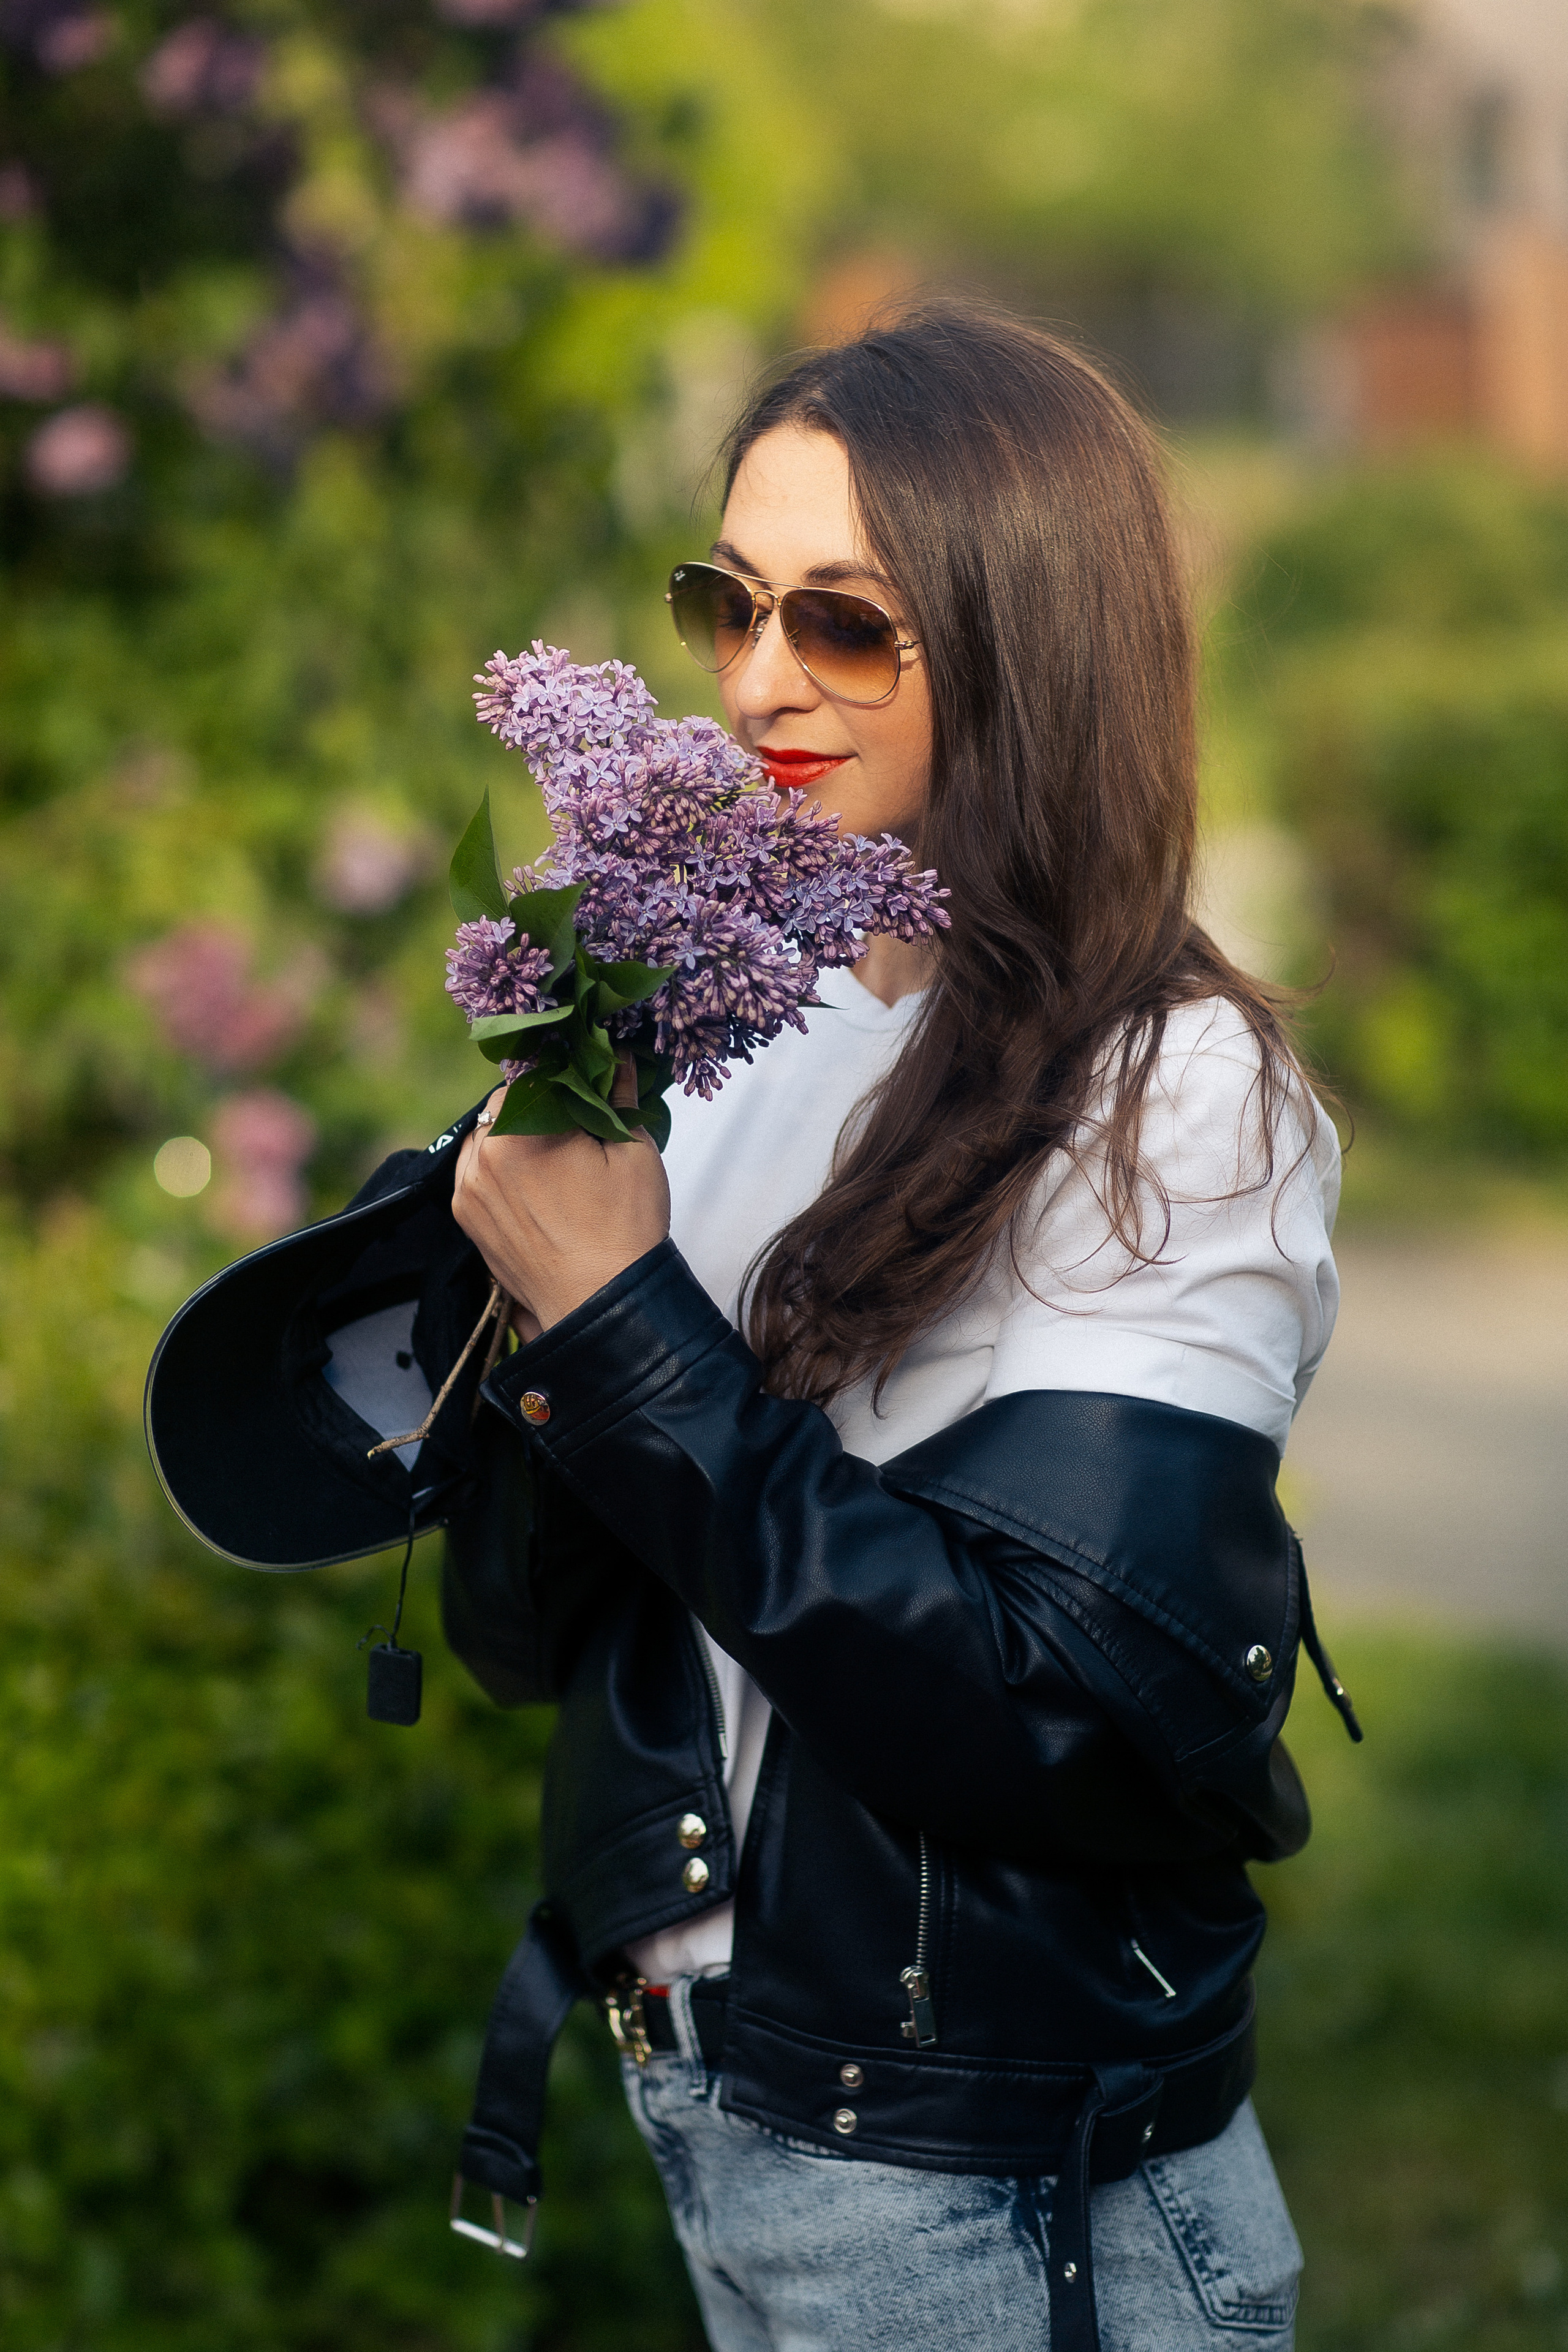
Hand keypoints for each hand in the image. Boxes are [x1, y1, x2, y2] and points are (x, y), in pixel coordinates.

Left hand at [451, 1070, 670, 1331]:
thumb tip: (619, 1057)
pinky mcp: (466, 1218)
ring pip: (485, 1137)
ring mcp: (468, 1190)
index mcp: (521, 1130)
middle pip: (504, 1105)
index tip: (583, 1083)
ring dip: (511, 1135)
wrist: (600, 1306)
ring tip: (552, 1157)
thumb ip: (620, 1095)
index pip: (531, 1073)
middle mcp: (482, 1156)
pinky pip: (474, 1173)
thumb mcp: (635, 1151)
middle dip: (536, 1106)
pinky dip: (496, 1168)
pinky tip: (531, 1182)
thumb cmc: (624, 1232)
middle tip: (573, 1126)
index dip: (560, 1073)